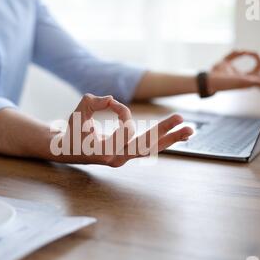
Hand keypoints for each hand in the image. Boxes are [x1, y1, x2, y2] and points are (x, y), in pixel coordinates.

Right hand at [53, 94, 193, 166]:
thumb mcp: (78, 114)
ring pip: (152, 149)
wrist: (68, 151)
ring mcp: (124, 158)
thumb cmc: (73, 132)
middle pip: (148, 146)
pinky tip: (180, 135)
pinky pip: (148, 148)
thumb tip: (113, 100)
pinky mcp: (128, 155)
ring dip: (171, 139)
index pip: (127, 131)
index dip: (123, 113)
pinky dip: (163, 140)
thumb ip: (93, 102)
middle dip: (166, 132)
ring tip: (190, 130)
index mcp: (106, 152)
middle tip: (184, 121)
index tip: (113, 104)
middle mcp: (118, 158)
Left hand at [209, 50, 259, 93]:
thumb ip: (236, 54)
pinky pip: (259, 84)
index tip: (249, 52)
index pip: (259, 67)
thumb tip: (245, 50)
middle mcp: (249, 80)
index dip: (257, 57)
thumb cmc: (215, 72)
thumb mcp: (227, 60)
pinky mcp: (245, 83)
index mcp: (246, 76)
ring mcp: (248, 83)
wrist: (208, 79)